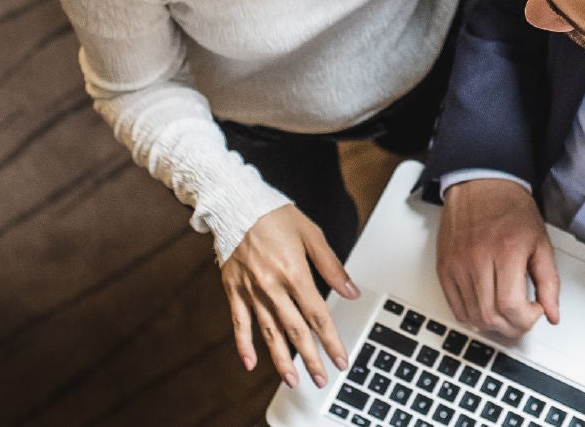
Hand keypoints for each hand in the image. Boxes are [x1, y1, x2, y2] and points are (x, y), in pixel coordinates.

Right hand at [221, 205, 357, 388]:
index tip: (340, 358)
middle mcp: (272, 286)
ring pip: (269, 332)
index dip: (331, 340)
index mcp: (295, 273)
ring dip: (282, 359)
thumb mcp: (312, 235)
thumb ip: (332, 266)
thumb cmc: (276, 216)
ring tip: (293, 380)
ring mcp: (251, 290)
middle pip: (296, 330)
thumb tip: (351, 291)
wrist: (237, 204)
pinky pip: (240, 322)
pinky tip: (251, 363)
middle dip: (311, 358)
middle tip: (322, 378)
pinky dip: (244, 344)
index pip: (318, 315)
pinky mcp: (233, 290)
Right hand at [437, 179, 560, 337]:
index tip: (535, 311)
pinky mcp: (444, 268)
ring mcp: (457, 265)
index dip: (526, 319)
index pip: (511, 306)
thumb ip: (549, 281)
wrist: (481, 184)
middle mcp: (477, 259)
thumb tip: (552, 314)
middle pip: (490, 316)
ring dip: (493, 324)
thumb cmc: (511, 208)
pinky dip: (472, 316)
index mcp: (506, 251)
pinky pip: (455, 307)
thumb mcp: (541, 242)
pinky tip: (486, 307)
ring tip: (506, 312)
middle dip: (512, 327)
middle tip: (523, 318)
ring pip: (472, 316)